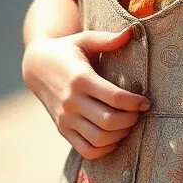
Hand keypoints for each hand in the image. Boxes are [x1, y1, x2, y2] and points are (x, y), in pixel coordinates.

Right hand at [22, 28, 150, 160]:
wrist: (36, 66)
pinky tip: (114, 138)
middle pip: (109, 121)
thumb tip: (132, 32)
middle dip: (131, 120)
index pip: (114, 97)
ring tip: (128, 124)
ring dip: (120, 135)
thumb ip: (108, 39)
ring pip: (99, 139)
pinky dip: (104, 149)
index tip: (146, 102)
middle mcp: (72, 101)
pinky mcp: (62, 129)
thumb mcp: (84, 39)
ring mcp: (66, 118)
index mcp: (81, 78)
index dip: (135, 103)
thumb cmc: (67, 50)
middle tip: (139, 113)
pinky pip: (86, 150)